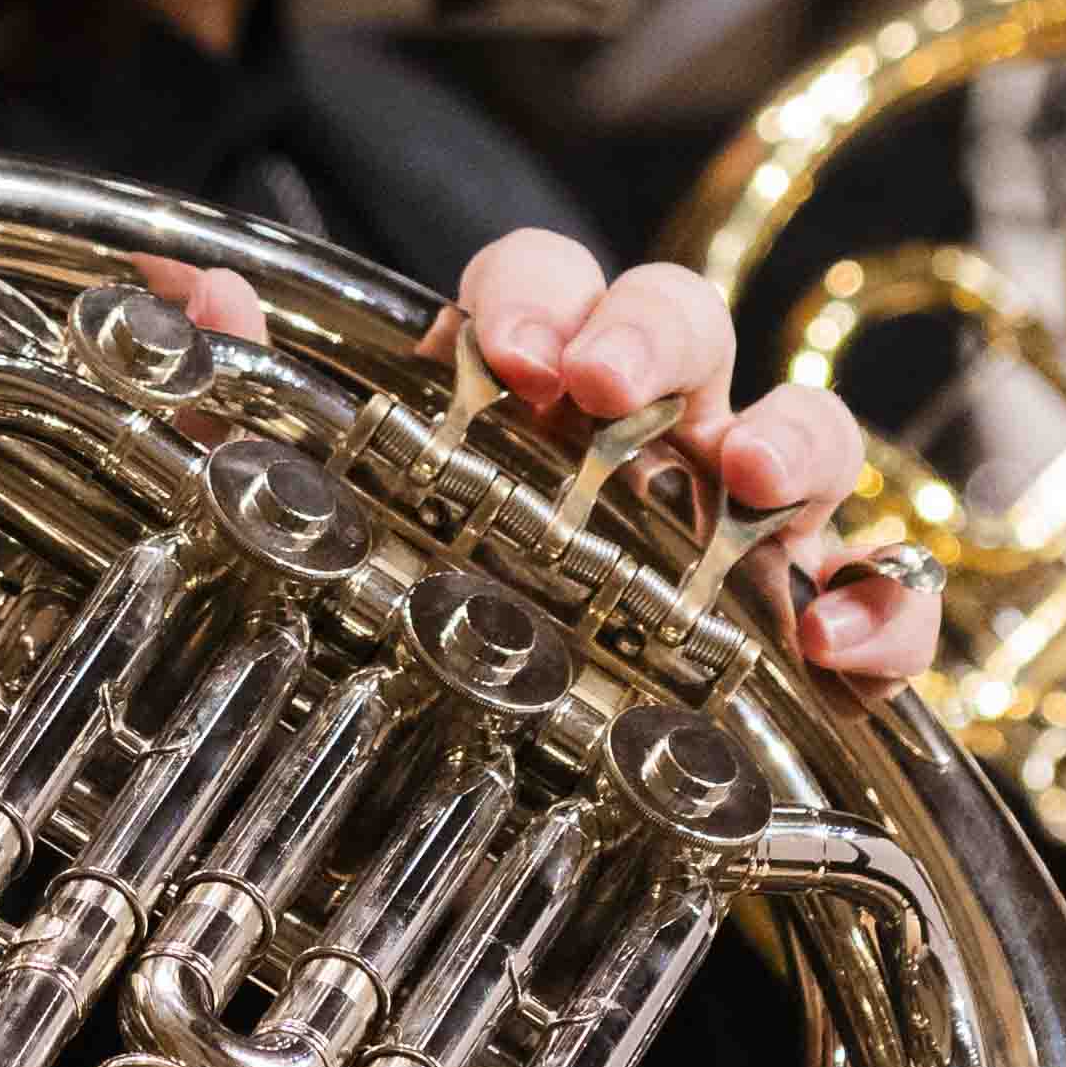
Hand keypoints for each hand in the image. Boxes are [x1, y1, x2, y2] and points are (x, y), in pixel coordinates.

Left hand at [129, 236, 938, 683]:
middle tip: (601, 387)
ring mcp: (746, 526)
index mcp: (528, 384)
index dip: (532, 296)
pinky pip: (887, 599)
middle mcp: (648, 433)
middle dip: (651, 335)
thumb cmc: (424, 610)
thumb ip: (236, 403)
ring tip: (748, 485)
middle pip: (683, 322)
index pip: (544, 283)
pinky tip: (828, 645)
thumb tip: (178, 298)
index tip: (499, 352)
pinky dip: (882, 608)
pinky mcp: (817, 629)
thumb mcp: (308, 515)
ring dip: (792, 440)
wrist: (488, 783)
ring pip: (809, 433)